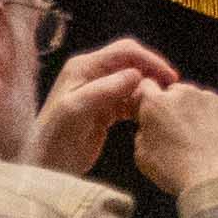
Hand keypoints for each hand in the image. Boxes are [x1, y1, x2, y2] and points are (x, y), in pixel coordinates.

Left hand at [25, 40, 164, 174]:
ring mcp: (98, 91)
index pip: (124, 51)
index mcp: (84, 67)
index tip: (169, 77)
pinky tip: (148, 114)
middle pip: (131, 61)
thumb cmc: (57, 138)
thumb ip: (105, 90)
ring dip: (148, 88)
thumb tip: (136, 74)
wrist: (47, 166)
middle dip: (152, 71)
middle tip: (170, 88)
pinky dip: (141, 102)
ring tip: (160, 103)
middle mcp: (91, 74)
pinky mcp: (105, 109)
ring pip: (133, 80)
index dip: (150, 60)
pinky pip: (130, 98)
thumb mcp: (77, 110)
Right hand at [129, 81, 217, 194]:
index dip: (147, 99)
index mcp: (155, 103)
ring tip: (198, 139)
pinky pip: (217, 107)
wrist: (213, 180)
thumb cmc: (174, 171)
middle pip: (174, 92)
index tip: (151, 113)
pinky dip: (215, 118)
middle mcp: (182, 93)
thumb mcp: (142, 154)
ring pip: (197, 99)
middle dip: (173, 106)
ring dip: (195, 111)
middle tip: (178, 131)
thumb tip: (149, 123)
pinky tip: (214, 138)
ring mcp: (208, 97)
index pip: (146, 87)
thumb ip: (143, 129)